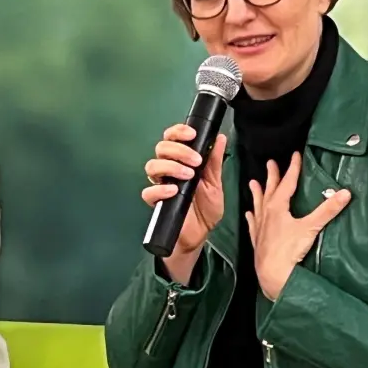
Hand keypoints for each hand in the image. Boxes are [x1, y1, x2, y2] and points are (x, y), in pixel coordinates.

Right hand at [142, 124, 227, 282]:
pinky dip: (160, 188)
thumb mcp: (215, 183)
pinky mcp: (156, 203)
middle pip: (161, 148)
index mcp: (181, 161)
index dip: (178, 131)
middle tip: (195, 160)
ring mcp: (160, 185)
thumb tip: (219, 137)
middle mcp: (168, 170)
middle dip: (178, 149)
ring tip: (188, 175)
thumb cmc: (206, 209)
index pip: (172, 138)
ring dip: (171, 166)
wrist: (200, 235)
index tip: (192, 134)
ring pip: (152, 166)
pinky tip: (174, 190)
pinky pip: (148, 192)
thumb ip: (215, 161)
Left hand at [246, 152, 350, 299]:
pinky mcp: (257, 240)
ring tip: (253, 183)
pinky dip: (251, 217)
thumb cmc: (289, 249)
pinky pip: (252, 224)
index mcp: (278, 207)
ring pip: (258, 205)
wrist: (272, 273)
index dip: (293, 168)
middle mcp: (266, 214)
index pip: (287, 183)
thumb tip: (345, 193)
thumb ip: (327, 210)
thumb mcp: (311, 228)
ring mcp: (260, 227)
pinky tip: (248, 214)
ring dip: (257, 193)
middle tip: (270, 163)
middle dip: (272, 176)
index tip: (295, 155)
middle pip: (270, 190)